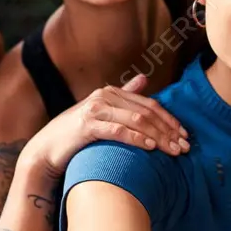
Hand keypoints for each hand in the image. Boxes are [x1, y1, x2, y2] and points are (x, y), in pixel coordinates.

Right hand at [18, 74, 189, 179]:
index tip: (185, 135)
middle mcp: (105, 97)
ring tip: (173, 151)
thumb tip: (143, 79)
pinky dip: (137, 138)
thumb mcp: (101, 112)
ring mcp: (95, 110)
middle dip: (169, 130)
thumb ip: (123, 96)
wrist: (45, 150)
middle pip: (147, 113)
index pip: (149, 105)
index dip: (170, 120)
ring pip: (137, 121)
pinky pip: (118, 131)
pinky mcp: (87, 126)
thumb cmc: (76, 134)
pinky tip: (150, 148)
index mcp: (111, 93)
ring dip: (159, 137)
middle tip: (185, 147)